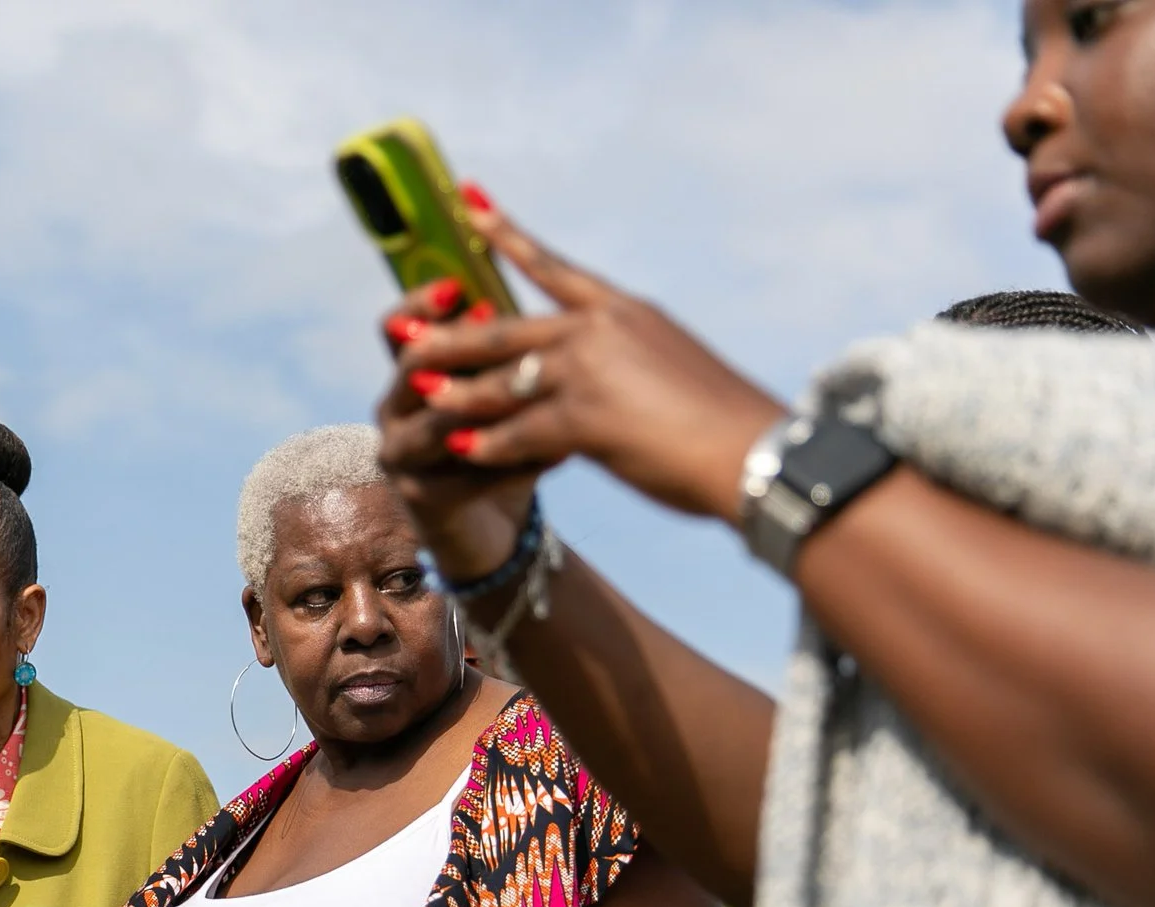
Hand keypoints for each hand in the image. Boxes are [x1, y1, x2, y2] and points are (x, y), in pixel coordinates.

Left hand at [375, 188, 785, 542]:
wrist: (756, 452)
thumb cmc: (723, 420)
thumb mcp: (671, 367)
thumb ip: (626, 359)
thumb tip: (602, 373)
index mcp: (622, 310)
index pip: (553, 265)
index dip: (507, 235)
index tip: (469, 203)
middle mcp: (600, 330)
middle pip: (506, 328)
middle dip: (451, 333)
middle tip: (398, 328)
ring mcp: (590, 372)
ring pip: (502, 381)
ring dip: (457, 393)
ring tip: (419, 394)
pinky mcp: (585, 419)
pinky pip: (519, 433)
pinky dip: (490, 446)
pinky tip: (464, 454)